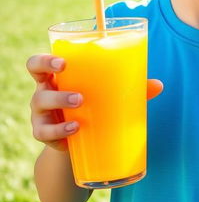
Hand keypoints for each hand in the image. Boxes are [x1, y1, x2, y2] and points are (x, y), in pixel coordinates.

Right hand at [27, 54, 163, 151]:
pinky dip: (60, 130)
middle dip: (47, 69)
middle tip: (65, 70)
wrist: (80, 144)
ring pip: (40, 102)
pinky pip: (45, 131)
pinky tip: (75, 128)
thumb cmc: (95, 107)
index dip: (46, 57)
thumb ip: (131, 87)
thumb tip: (159, 85)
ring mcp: (41, 113)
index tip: (63, 60)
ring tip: (80, 101)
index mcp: (59, 75)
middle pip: (35, 73)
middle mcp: (45, 90)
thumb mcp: (109, 95)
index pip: (41, 61)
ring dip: (59, 100)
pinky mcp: (45, 133)